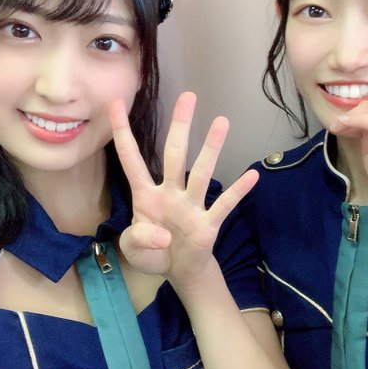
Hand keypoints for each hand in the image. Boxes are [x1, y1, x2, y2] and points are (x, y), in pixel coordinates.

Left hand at [109, 92, 258, 291]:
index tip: (115, 103)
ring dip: (211, 149)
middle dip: (180, 126)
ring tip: (221, 122)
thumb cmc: (151, 253)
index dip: (123, 133)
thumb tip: (163, 236)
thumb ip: (139, 240)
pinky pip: (224, 205)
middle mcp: (170, 193)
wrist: (178, 272)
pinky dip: (238, 192)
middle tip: (188, 97)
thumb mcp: (133, 250)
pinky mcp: (208, 224)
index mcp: (145, 194)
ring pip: (201, 173)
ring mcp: (191, 206)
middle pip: (174, 154)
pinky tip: (252, 176)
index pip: (131, 159)